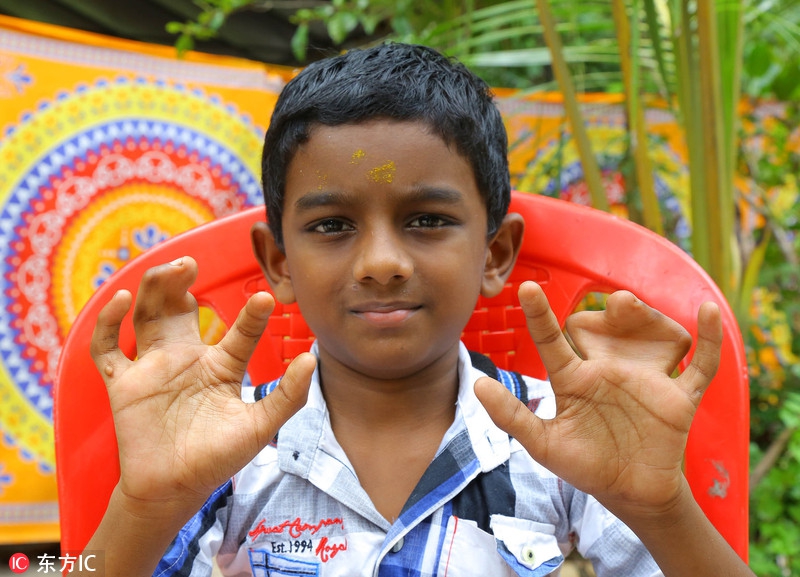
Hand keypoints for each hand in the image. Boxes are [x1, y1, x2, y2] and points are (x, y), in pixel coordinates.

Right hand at [90, 257, 314, 514]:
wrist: (173, 492)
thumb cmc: (216, 460)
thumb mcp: (259, 426)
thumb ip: (287, 395)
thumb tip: (312, 358)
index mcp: (220, 366)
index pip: (236, 332)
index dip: (250, 316)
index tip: (265, 299)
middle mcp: (185, 359)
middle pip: (179, 309)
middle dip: (181, 283)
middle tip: (191, 263)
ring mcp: (153, 369)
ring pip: (147, 316)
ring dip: (153, 289)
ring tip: (168, 270)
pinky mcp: (123, 384)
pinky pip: (107, 349)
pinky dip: (107, 324)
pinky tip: (121, 302)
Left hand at [475, 281, 721, 516]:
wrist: (630, 494)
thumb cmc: (586, 465)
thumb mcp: (545, 444)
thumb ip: (513, 417)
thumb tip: (478, 385)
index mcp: (574, 379)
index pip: (553, 341)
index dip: (540, 316)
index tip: (527, 288)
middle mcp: (608, 371)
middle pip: (607, 329)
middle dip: (609, 312)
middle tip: (610, 300)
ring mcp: (645, 380)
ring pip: (650, 336)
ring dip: (648, 316)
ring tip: (631, 304)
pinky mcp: (678, 397)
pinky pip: (700, 365)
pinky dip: (710, 340)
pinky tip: (709, 312)